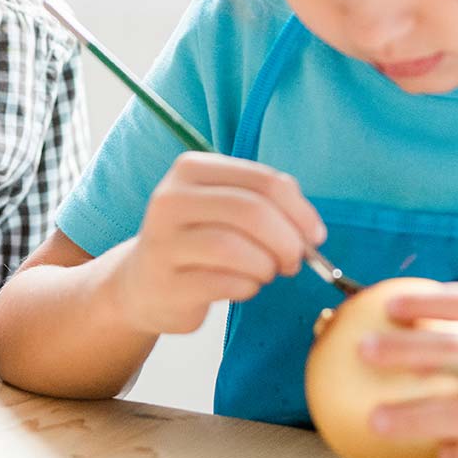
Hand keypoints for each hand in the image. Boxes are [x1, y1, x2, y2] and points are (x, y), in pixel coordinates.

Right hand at [111, 153, 324, 334]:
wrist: (143, 283)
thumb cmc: (197, 241)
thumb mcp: (223, 206)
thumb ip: (265, 202)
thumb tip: (309, 229)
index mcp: (191, 169)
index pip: (263, 181)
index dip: (300, 211)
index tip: (314, 237)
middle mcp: (171, 199)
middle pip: (252, 212)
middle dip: (287, 242)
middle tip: (294, 262)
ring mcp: (164, 241)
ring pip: (237, 249)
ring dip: (266, 267)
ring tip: (264, 273)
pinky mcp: (166, 283)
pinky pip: (226, 284)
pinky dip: (247, 288)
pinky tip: (241, 287)